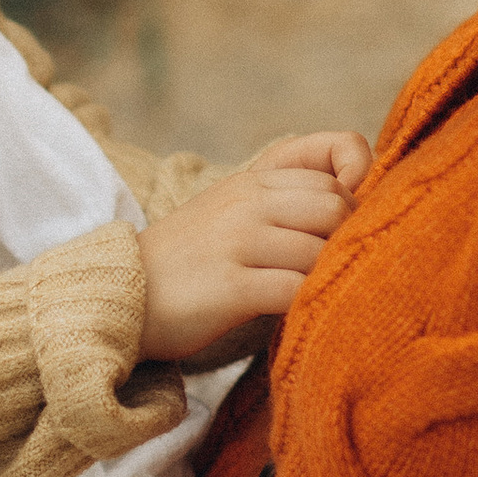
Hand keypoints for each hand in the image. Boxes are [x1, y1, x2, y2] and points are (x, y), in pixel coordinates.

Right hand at [135, 130, 370, 364]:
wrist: (117, 295)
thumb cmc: (188, 262)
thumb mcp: (232, 211)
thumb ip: (284, 199)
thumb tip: (356, 206)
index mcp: (254, 179)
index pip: (337, 157)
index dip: (360, 188)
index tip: (348, 223)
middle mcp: (247, 201)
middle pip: (336, 206)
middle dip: (349, 240)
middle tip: (334, 271)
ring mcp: (237, 241)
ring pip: (320, 251)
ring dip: (328, 280)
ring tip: (317, 299)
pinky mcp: (230, 287)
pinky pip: (295, 290)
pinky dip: (310, 306)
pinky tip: (303, 319)